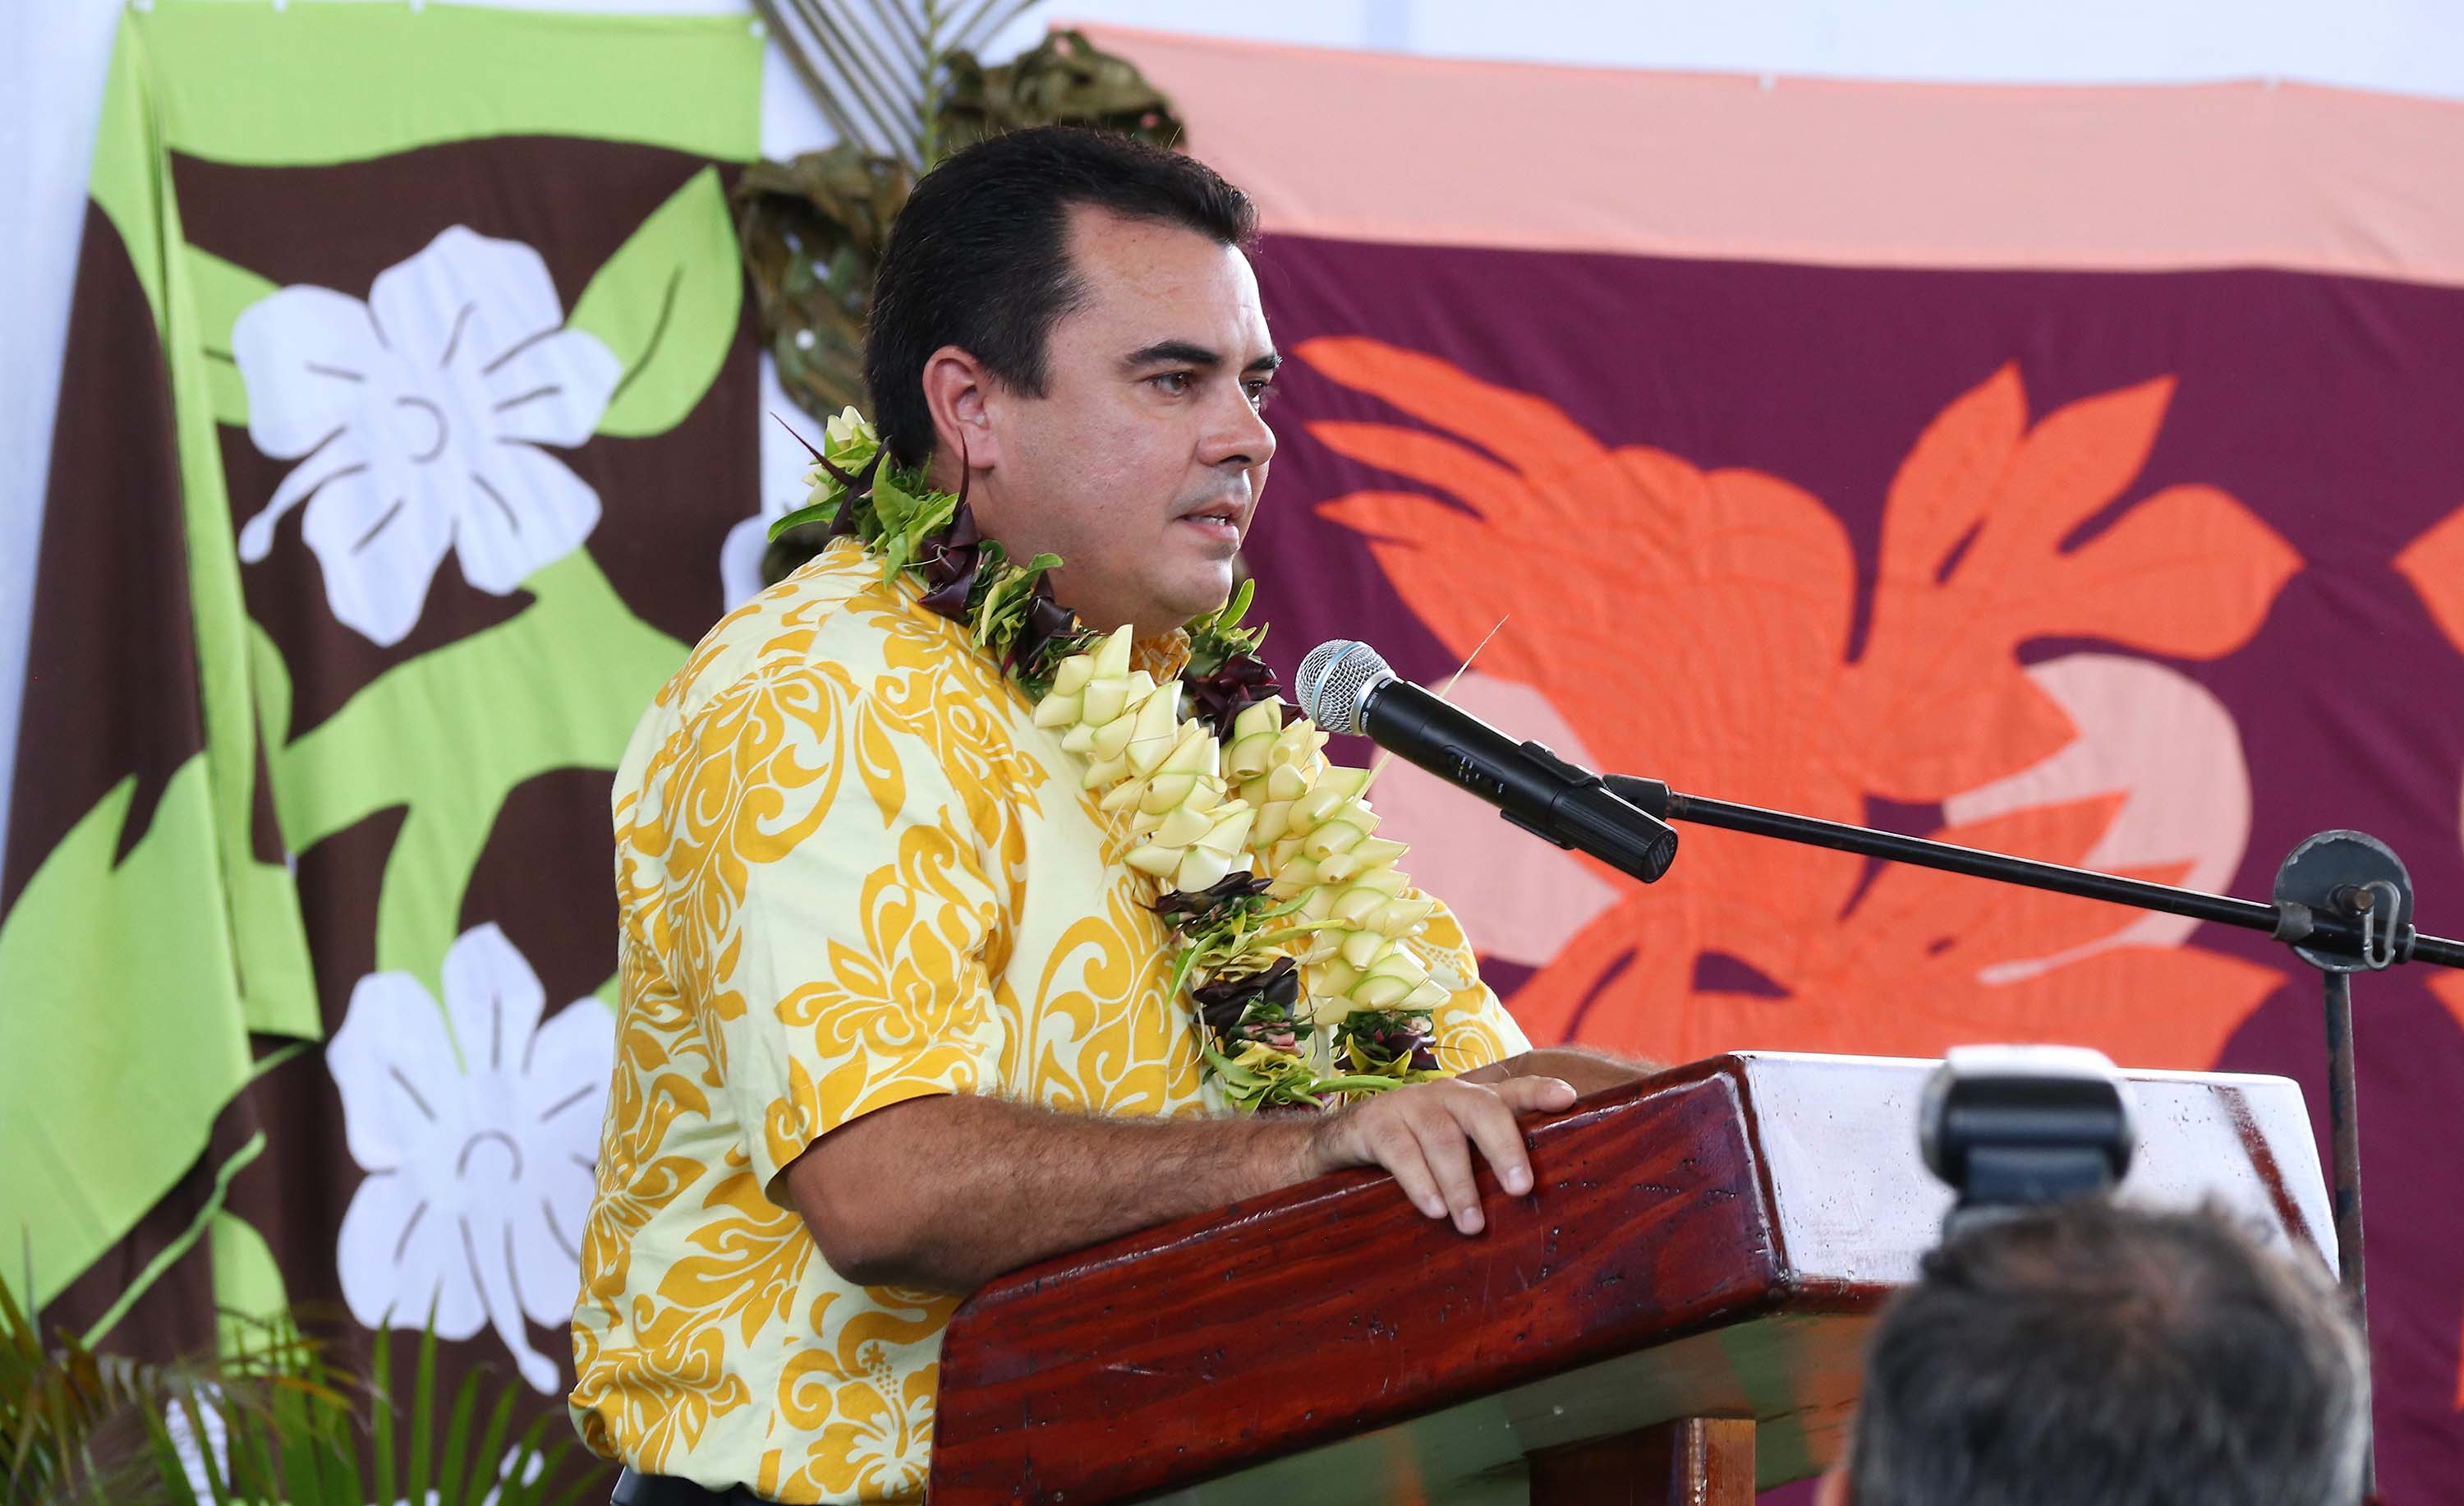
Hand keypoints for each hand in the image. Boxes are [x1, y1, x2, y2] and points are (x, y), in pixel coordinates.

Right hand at [1303, 1076, 1576, 1234]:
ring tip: (1472, 1225)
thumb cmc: (1411, 1152)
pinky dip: (1419, 1182)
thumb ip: (1485, 1165)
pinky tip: (1433, 1209)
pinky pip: (1400, 1152)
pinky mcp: (1373, 1123)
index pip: (1512, 1092)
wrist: (1337, 1144)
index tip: (1568, 1099)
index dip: (1539, 1092)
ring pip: (1442, 1137)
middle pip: (1482, 1109)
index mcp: (1470, 1101)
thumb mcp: (1451, 1153)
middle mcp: (1444, 1095)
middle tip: (1522, 1188)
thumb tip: (1532, 1206)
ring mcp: (1407, 1106)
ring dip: (1460, 1183)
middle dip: (1505, 1147)